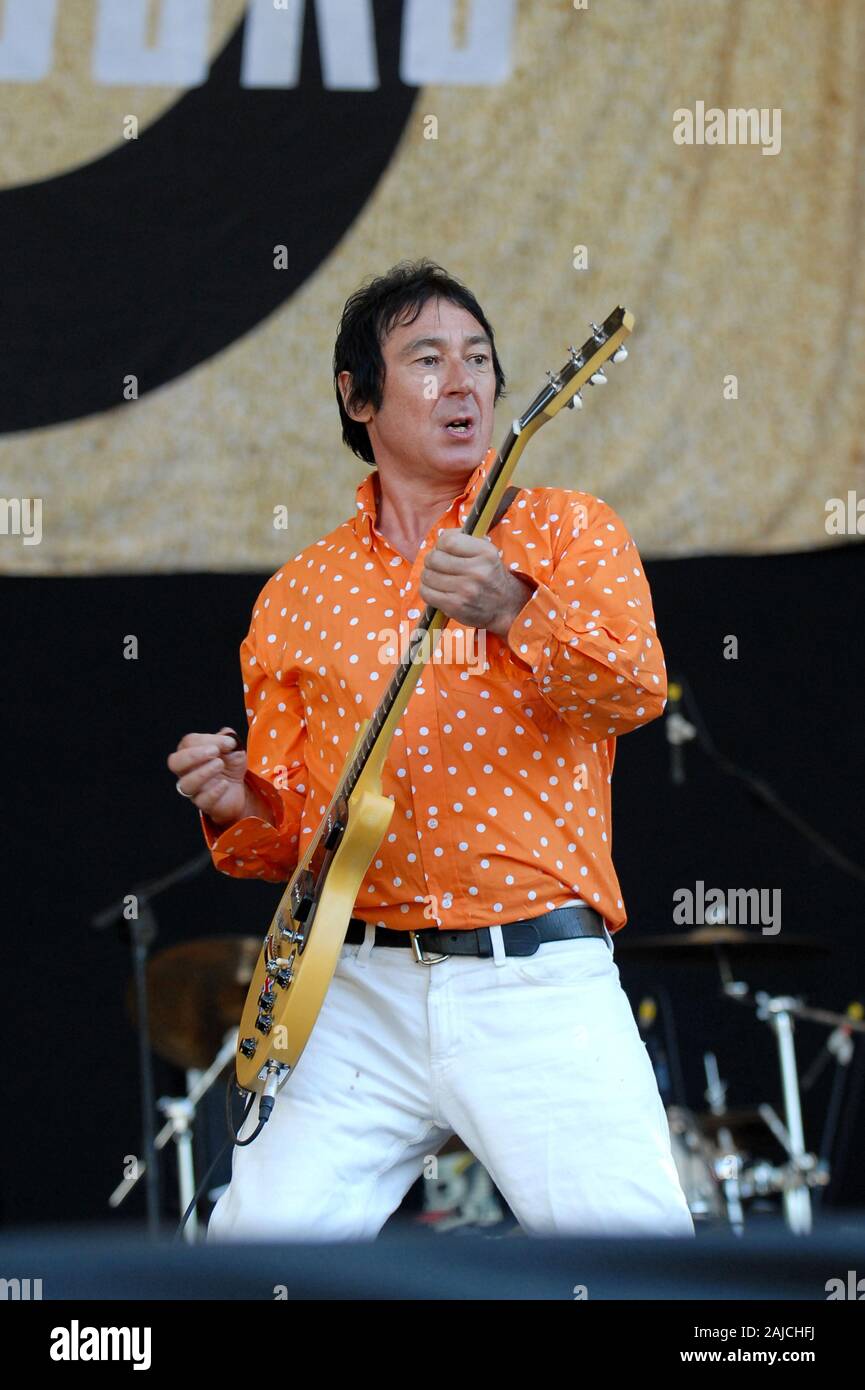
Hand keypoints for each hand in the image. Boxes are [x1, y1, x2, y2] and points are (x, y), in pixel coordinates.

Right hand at [167, 726, 249, 824]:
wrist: (239, 789)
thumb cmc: (230, 765)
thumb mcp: (233, 748)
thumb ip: (228, 739)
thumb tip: (227, 734)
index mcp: (190, 753)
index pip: (188, 743)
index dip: (207, 740)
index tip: (228, 742)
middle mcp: (187, 771)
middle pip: (175, 763)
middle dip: (193, 755)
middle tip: (214, 752)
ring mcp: (194, 789)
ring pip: (185, 784)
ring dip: (203, 772)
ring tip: (220, 765)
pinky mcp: (204, 804)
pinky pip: (202, 800)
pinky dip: (214, 791)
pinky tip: (225, 784)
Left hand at [418, 531, 535, 637]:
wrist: (506, 606)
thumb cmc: (489, 575)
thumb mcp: (486, 552)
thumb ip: (464, 540)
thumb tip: (440, 537)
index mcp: (485, 552)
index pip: (448, 540)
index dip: (440, 544)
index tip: (444, 550)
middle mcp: (477, 571)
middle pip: (434, 558)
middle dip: (431, 561)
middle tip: (438, 566)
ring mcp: (466, 590)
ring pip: (427, 576)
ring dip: (429, 577)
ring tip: (439, 580)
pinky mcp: (456, 606)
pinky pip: (427, 593)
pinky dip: (427, 591)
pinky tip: (437, 592)